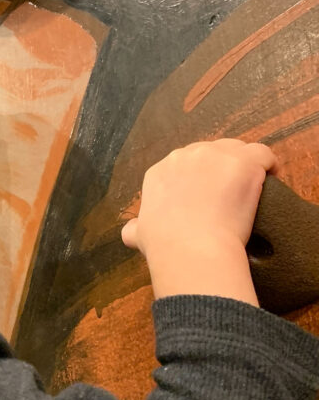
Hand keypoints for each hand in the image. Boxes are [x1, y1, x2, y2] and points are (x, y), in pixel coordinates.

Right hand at [121, 139, 277, 303]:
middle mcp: (184, 156)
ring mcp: (215, 156)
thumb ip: (136, 229)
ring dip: (245, 166)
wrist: (191, 249)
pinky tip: (270, 180)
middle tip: (231, 196)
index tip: (210, 197)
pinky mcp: (243, 162)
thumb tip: (129, 232)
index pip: (186, 164)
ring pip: (238, 150)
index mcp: (160, 171)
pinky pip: (263, 154)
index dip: (200, 180)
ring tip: (252, 189)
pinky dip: (269, 165)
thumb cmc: (165, 245)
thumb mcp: (140, 235)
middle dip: (222, 170)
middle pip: (212, 152)